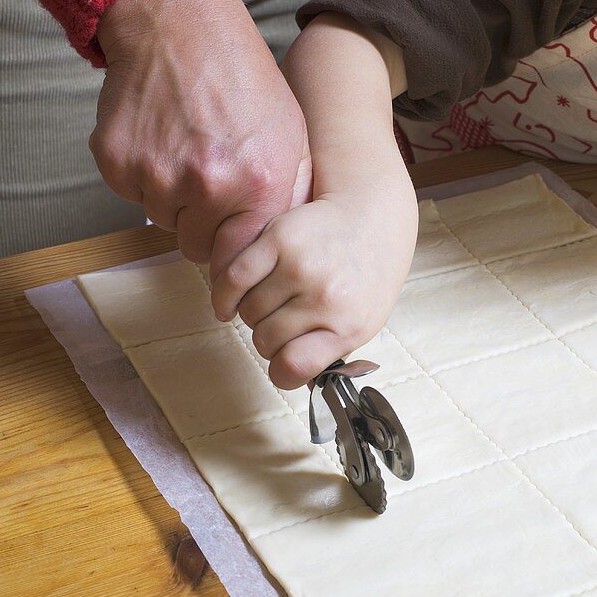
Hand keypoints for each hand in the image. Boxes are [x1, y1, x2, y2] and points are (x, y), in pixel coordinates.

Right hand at [91, 0, 310, 282]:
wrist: (180, 25)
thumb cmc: (243, 79)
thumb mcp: (292, 135)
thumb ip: (288, 195)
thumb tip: (282, 248)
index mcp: (259, 183)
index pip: (240, 259)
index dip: (234, 256)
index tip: (230, 254)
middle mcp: (208, 185)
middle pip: (197, 248)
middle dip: (203, 225)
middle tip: (210, 183)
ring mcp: (157, 174)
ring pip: (162, 220)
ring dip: (172, 197)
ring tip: (188, 148)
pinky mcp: (116, 161)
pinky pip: (131, 193)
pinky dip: (143, 174)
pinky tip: (160, 136)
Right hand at [209, 183, 417, 388]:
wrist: (371, 214)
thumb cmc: (367, 272)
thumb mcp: (365, 320)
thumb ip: (331, 352)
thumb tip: (295, 382)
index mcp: (349, 324)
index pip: (295, 366)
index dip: (281, 371)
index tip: (281, 363)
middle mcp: (326, 296)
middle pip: (266, 340)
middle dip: (267, 338)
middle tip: (279, 324)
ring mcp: (301, 266)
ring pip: (248, 312)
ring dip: (250, 313)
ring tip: (268, 304)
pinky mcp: (279, 238)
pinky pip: (233, 279)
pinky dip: (224, 296)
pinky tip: (230, 301)